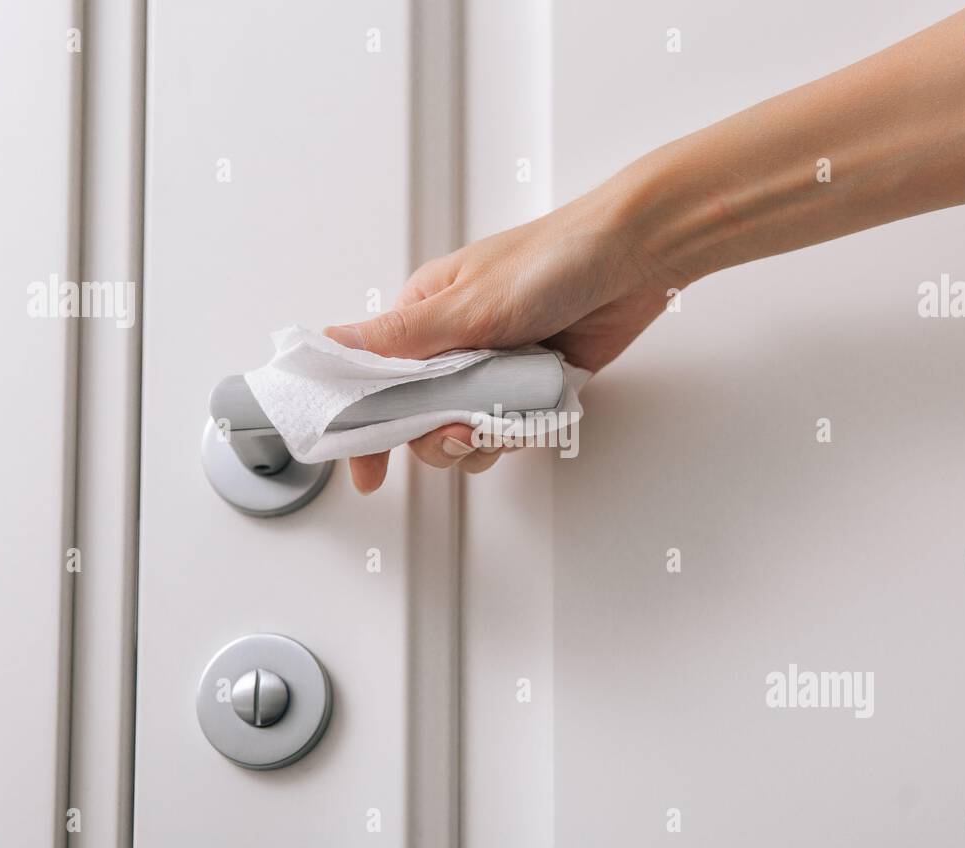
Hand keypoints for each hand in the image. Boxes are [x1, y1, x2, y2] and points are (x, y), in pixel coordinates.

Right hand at [324, 185, 685, 492]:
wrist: (632, 262)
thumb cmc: (552, 260)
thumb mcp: (466, 304)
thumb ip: (399, 339)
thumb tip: (332, 344)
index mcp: (423, 316)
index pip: (374, 381)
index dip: (366, 428)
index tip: (366, 471)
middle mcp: (453, 345)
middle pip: (419, 421)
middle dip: (438, 437)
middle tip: (463, 430)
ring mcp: (493, 369)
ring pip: (465, 433)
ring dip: (484, 437)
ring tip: (507, 418)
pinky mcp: (530, 386)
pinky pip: (510, 431)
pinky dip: (521, 432)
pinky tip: (536, 412)